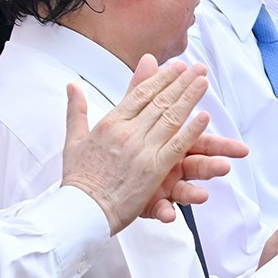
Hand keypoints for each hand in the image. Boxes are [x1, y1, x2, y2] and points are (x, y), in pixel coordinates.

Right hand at [59, 56, 246, 231]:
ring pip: (170, 118)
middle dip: (180, 82)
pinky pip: (176, 146)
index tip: (176, 66)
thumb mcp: (73, 139)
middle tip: (197, 68)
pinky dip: (191, 130)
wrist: (80, 210)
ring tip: (204, 82)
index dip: (160, 78)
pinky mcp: (153, 170)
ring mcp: (142, 150)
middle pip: (159, 101)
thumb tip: (72, 86)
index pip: (140, 93)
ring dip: (190, 98)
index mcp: (110, 123)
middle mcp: (127, 132)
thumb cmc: (78, 179)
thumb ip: (77, 111)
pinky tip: (205, 116)